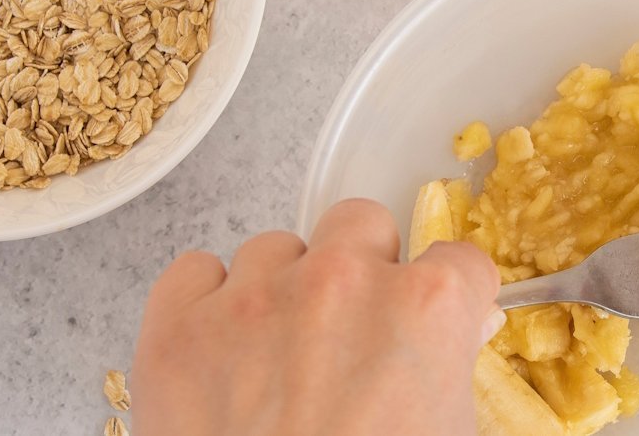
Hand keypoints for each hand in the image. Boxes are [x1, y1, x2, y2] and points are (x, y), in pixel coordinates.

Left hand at [130, 199, 503, 435]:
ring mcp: (253, 297)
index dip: (450, 296)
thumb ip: (456, 370)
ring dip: (284, 289)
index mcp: (427, 306)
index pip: (459, 260)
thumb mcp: (449, 435)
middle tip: (355, 333)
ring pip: (276, 248)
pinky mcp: (177, 324)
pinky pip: (195, 270)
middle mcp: (342, 281)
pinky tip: (224, 353)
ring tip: (280, 359)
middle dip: (365, 268)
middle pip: (362, 224)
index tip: (438, 319)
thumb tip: (461, 335)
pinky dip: (207, 302)